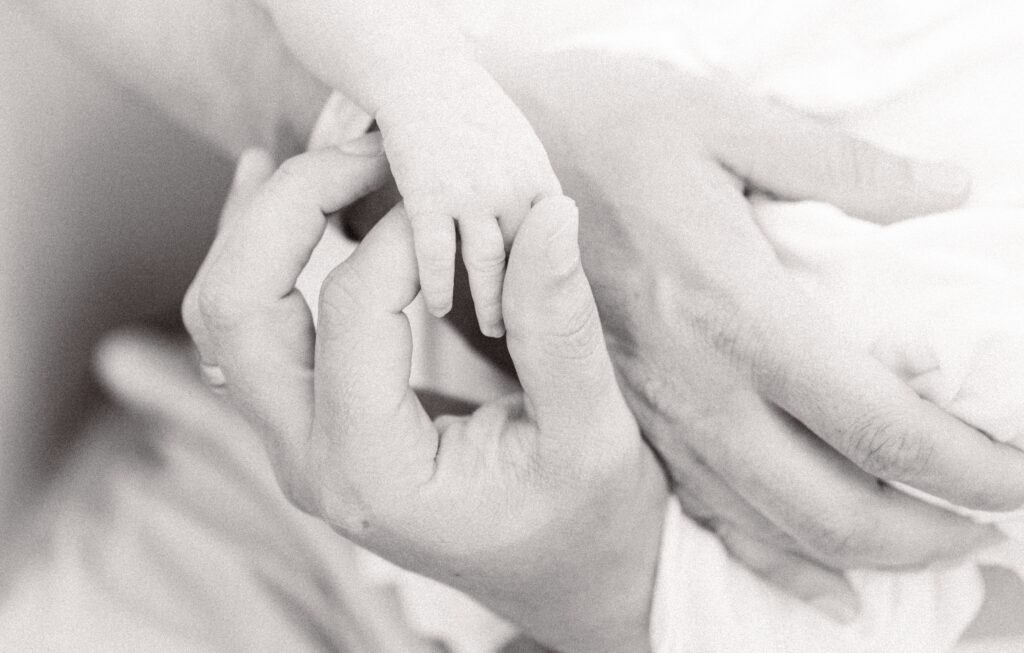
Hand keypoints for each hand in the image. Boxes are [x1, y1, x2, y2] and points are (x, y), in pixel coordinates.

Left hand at [182, 146, 666, 652]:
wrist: (567, 578)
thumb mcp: (589, 430)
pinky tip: (283, 206)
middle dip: (286, 210)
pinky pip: (250, 335)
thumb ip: (557, 325)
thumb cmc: (585, 519)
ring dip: (254, 231)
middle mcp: (310, 462)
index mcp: (373, 470)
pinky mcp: (311, 425)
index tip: (465, 201)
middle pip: (236, 310)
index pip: (352, 311)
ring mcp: (298, 446)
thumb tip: (547, 212)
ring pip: (223, 319)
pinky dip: (259, 261)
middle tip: (362, 151)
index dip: (405, 233)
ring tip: (300, 160)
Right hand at [376, 60, 561, 335]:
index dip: (554, 277)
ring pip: (486, 263)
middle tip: (533, 335)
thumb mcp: (517, 144)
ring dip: (490, 302)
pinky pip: (436, 254)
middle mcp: (511, 185)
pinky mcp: (428, 194)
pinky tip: (440, 309)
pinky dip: (440, 286)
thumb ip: (532, 188)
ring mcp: (470, 191)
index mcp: (537, 174)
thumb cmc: (470, 112)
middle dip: (531, 301)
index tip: (557, 307)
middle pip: (526, 259)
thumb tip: (554, 224)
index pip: (555, 241)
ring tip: (494, 329)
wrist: (422, 75)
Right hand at [478, 53, 1021, 619]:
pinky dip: (763, 559)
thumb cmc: (596, 121)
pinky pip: (694, 508)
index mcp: (730, 304)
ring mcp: (647, 408)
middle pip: (824, 504)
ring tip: (924, 560)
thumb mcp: (719, 118)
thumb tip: (945, 190)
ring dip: (854, 558)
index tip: (1018, 481)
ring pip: (760, 524)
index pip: (874, 419)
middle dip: (922, 536)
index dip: (963, 465)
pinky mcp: (619, 411)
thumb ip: (841, 165)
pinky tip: (809, 583)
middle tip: (987, 531)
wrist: (482, 153)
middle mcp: (689, 379)